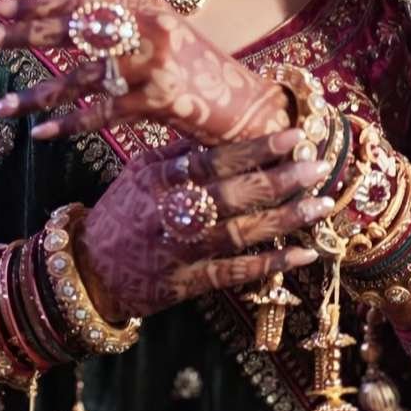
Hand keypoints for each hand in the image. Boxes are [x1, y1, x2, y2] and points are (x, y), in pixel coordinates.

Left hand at [0, 0, 290, 145]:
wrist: (248, 108)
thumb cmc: (197, 72)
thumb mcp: (162, 34)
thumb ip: (120, 23)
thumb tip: (65, 15)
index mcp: (144, 7)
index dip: (33, 2)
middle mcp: (148, 29)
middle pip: (72, 28)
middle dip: (20, 32)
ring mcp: (153, 65)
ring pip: (79, 78)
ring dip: (35, 95)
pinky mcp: (157, 102)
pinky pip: (101, 114)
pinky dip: (70, 124)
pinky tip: (40, 134)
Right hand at [69, 127, 334, 321]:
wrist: (89, 270)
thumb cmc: (121, 213)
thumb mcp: (140, 173)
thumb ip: (179, 152)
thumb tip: (220, 127)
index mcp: (157, 181)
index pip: (210, 161)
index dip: (253, 150)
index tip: (291, 135)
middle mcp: (169, 215)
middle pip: (231, 196)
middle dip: (279, 180)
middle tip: (319, 165)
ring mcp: (180, 252)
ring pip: (239, 234)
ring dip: (285, 219)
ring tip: (321, 204)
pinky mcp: (188, 284)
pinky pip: (236, 273)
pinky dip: (271, 264)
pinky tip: (304, 253)